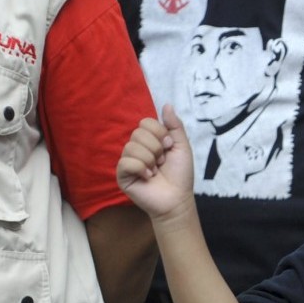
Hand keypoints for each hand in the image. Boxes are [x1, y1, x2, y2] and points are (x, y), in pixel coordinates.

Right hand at [117, 104, 193, 219]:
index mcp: (149, 140)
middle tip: (162, 162)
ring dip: (150, 160)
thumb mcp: (181, 146)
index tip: (168, 147)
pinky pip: (126, 162)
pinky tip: (148, 177)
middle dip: (156, 148)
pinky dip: (142, 169)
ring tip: (155, 171)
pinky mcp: (122, 175)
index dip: (159, 133)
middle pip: (138, 133)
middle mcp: (136, 148)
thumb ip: (175, 125)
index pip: (145, 122)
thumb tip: (167, 104)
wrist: (177, 198)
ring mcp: (128, 162)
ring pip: (132, 147)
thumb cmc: (180, 174)